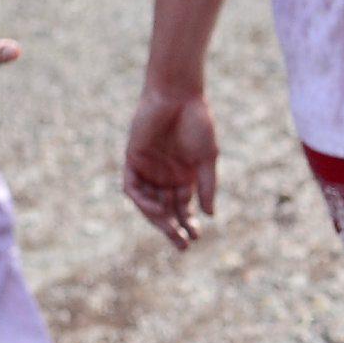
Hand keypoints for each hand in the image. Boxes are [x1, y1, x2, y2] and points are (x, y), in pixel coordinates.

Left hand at [122, 85, 219, 248]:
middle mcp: (165, 176)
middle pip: (166, 210)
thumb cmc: (197, 123)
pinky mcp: (133, 161)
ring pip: (149, 203)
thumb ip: (207, 186)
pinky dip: (142, 200)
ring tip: (170, 230)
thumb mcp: (207, 158)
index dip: (188, 224)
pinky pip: (133, 188)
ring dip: (158, 219)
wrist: (177, 97)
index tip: (196, 238)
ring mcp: (148, 170)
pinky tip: (155, 208)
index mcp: (184, 176)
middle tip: (182, 246)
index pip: (183, 208)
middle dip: (173, 229)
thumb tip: (210, 214)